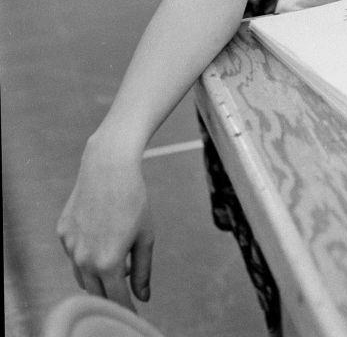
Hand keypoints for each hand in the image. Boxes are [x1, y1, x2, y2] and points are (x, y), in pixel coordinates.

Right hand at [57, 143, 153, 309]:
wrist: (109, 167)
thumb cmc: (134, 200)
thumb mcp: (146, 236)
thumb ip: (143, 270)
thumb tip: (143, 297)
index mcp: (108, 262)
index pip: (115, 300)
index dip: (126, 309)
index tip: (133, 316)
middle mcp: (84, 259)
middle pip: (96, 292)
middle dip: (111, 295)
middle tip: (125, 291)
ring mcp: (70, 247)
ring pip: (83, 275)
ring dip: (98, 275)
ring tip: (116, 257)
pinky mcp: (62, 233)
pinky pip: (74, 254)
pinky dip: (87, 254)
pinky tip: (101, 234)